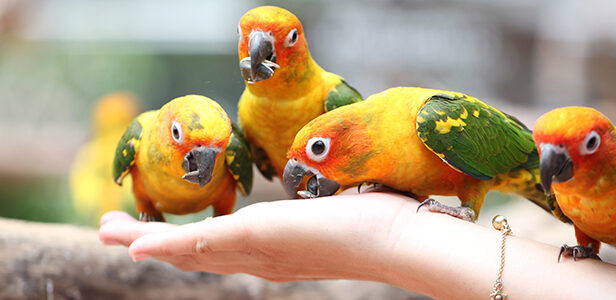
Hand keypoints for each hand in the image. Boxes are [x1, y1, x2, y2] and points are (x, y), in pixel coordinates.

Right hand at [99, 192, 418, 281]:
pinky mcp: (258, 237)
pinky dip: (163, 245)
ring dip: (144, 242)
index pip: (220, 249)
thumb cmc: (377, 222)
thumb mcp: (335, 210)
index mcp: (273, 254)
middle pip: (192, 254)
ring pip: (186, 250)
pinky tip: (133, 245)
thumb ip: (320, 207)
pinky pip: (200, 243)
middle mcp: (259, 260)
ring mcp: (256, 252)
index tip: (158, 236)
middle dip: (150, 245)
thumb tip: (331, 193)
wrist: (397, 239)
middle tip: (112, 235)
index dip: (183, 244)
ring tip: (107, 234)